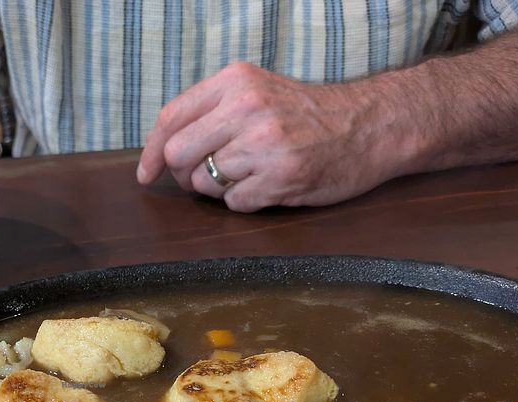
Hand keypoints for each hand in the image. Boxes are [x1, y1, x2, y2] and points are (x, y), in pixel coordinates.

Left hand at [136, 62, 405, 212]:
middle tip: (205, 176)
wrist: (371, 125)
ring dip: (221, 188)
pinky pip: (235, 203)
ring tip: (252, 173)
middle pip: (179, 154)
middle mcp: (247, 108)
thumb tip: (162, 148)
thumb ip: (212, 111)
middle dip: (185, 173)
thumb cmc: (308, 115)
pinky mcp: (280, 177)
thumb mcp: (257, 91)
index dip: (152, 151)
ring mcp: (264, 145)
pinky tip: (270, 185)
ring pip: (205, 183)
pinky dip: (247, 201)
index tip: (146, 173)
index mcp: (235, 81)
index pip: (171, 118)